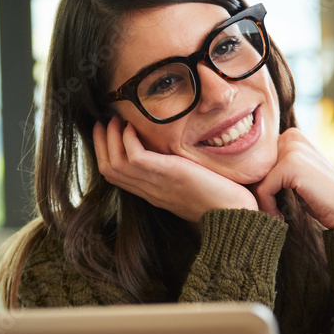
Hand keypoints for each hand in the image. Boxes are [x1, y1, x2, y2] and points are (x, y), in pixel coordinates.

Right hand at [92, 116, 256, 222]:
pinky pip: (135, 157)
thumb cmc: (219, 198)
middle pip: (108, 169)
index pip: (114, 175)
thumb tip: (172, 152)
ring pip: (115, 163)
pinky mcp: (168, 174)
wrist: (233, 213)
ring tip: (116, 120)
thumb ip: (175, 171)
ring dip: (111, 138)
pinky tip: (134, 128)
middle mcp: (149, 190)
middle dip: (101, 142)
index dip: (104, 151)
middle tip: (103, 122)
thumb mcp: (189, 183)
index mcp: (151, 192)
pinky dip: (128, 140)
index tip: (105, 131)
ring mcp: (156, 183)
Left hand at [252, 128, 333, 228]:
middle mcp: (291, 136)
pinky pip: (262, 190)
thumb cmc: (320, 200)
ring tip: (279, 215)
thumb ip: (273, 170)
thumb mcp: (294, 179)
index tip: (273, 204)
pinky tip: (282, 218)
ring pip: (255, 180)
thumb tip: (237, 176)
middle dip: (259, 193)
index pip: (254, 162)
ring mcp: (292, 148)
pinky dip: (268, 208)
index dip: (259, 186)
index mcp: (291, 136)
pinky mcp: (291, 164)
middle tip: (275, 211)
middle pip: (252, 169)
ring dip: (263, 203)